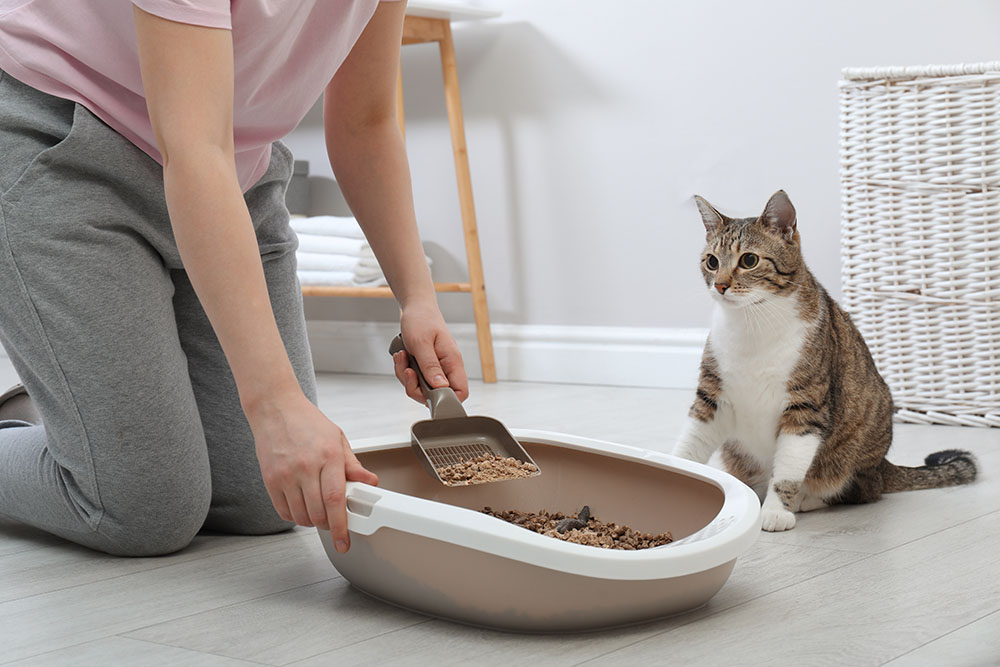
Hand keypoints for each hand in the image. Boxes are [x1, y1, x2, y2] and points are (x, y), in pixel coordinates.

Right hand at [246, 390, 377, 551]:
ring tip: (318, 510)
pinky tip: (301, 506)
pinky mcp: (270, 480)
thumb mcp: (337, 439)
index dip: (341, 525)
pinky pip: (283, 511)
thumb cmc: (307, 422)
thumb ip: (353, 465)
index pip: (336, 500)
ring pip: (301, 516)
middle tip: (333, 522)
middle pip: (318, 513)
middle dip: (328, 526)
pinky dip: (295, 516)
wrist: (275, 408)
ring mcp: (286, 475)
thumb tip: (370, 482)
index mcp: (328, 456)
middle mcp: (306, 467)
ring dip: (312, 522)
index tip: (344, 541)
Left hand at [392, 301, 468, 402]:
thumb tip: (441, 388)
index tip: (427, 393)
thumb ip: (431, 367)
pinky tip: (402, 357)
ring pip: (422, 388)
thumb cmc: (421, 320)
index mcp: (452, 362)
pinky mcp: (425, 367)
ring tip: (403, 358)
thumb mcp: (422, 343)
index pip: (461, 392)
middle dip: (416, 387)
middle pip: (437, 395)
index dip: (446, 399)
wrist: (415, 307)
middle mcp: (446, 367)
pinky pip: (414, 380)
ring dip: (407, 377)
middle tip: (408, 371)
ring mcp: (436, 368)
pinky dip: (404, 371)